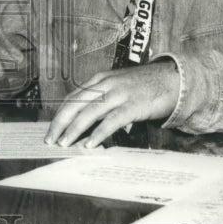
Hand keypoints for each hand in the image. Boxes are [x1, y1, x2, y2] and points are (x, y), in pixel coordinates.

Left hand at [45, 61, 180, 147]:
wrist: (172, 79)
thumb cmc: (143, 86)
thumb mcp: (117, 86)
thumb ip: (102, 98)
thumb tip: (84, 119)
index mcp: (100, 79)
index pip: (72, 97)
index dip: (60, 114)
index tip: (51, 129)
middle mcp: (106, 84)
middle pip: (76, 104)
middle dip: (60, 123)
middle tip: (50, 140)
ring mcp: (119, 94)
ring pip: (90, 112)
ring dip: (75, 130)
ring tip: (65, 144)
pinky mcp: (133, 105)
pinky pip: (111, 121)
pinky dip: (99, 133)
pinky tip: (90, 144)